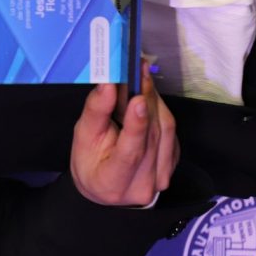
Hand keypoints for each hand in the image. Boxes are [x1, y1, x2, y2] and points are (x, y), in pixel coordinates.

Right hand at [70, 64, 179, 206]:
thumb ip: (96, 111)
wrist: (104, 185)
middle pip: (152, 136)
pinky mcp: (172, 165)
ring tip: (142, 77)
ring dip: (154, 100)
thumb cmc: (89, 160)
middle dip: (146, 99)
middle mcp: (143, 185)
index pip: (131, 153)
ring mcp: (161, 178)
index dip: (136, 126)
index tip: (137, 98)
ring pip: (166, 131)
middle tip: (139, 69)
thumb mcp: (83, 136)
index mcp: (114, 182)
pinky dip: (159, 111)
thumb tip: (108, 84)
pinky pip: (171, 132)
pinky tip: (147, 99)